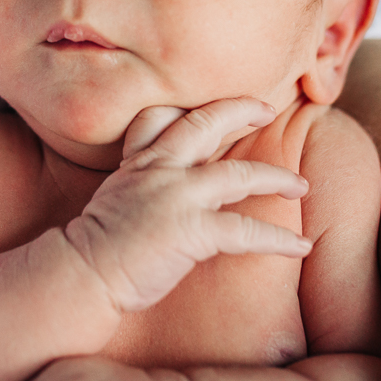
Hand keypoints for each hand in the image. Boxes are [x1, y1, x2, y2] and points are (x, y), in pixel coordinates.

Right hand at [65, 97, 311, 312]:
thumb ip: (140, 185)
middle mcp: (158, 169)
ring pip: (238, 174)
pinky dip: (278, 238)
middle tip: (268, 109)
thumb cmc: (96, 247)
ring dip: (276, 178)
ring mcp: (175, 197)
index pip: (162, 117)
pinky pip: (245, 229)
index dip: (192, 108)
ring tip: (300, 186)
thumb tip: (163, 192)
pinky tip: (300, 245)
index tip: (219, 106)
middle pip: (205, 124)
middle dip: (240, 110)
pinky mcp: (190, 230)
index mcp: (138, 163)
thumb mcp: (115, 199)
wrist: (81, 274)